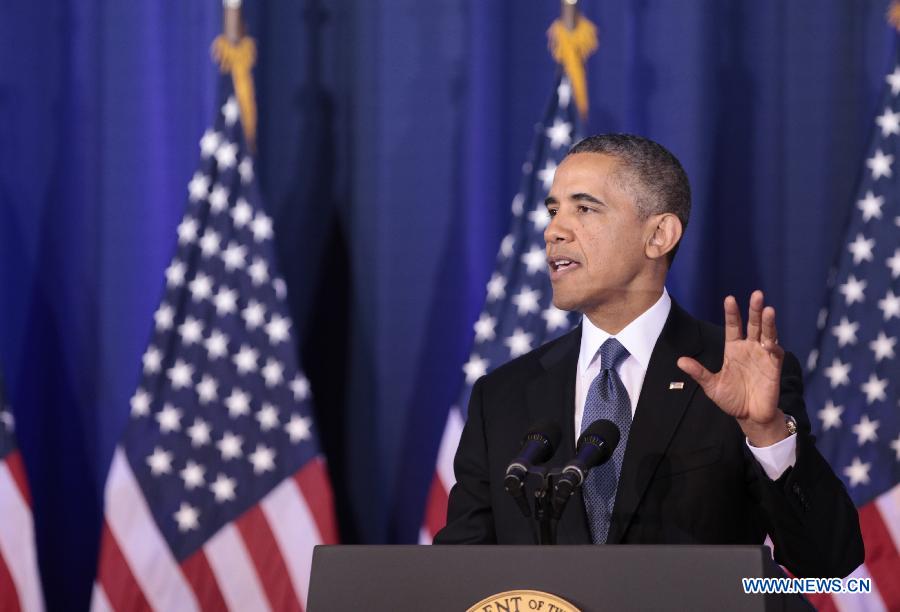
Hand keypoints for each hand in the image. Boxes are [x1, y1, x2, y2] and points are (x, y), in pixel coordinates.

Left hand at [677, 291, 788, 446]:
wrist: (749, 416)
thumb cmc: (731, 399)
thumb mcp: (711, 386)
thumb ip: (698, 372)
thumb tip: (680, 361)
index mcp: (733, 349)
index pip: (733, 326)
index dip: (732, 313)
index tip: (730, 298)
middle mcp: (749, 348)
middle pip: (753, 324)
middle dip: (754, 309)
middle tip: (757, 294)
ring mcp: (763, 356)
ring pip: (767, 334)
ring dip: (768, 322)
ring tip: (768, 309)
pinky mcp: (774, 367)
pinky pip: (775, 353)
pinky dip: (773, 347)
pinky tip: (769, 343)